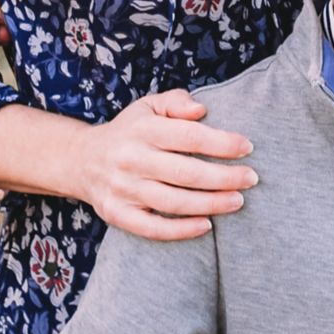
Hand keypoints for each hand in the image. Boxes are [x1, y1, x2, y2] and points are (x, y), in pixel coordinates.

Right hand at [73, 88, 257, 238]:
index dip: (222, 143)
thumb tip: (201, 110)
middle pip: (186, 173)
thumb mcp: (148, 107)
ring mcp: (123, 189)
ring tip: (237, 201)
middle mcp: (131, 158)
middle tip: (251, 179)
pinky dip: (181, 230)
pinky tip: (206, 225)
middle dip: (224, 177)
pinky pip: (152, 228)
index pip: (190, 136)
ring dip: (210, 204)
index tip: (247, 147)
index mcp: (143, 129)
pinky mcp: (117, 214)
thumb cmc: (129, 131)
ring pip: (173, 202)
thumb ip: (175, 102)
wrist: (82, 160)